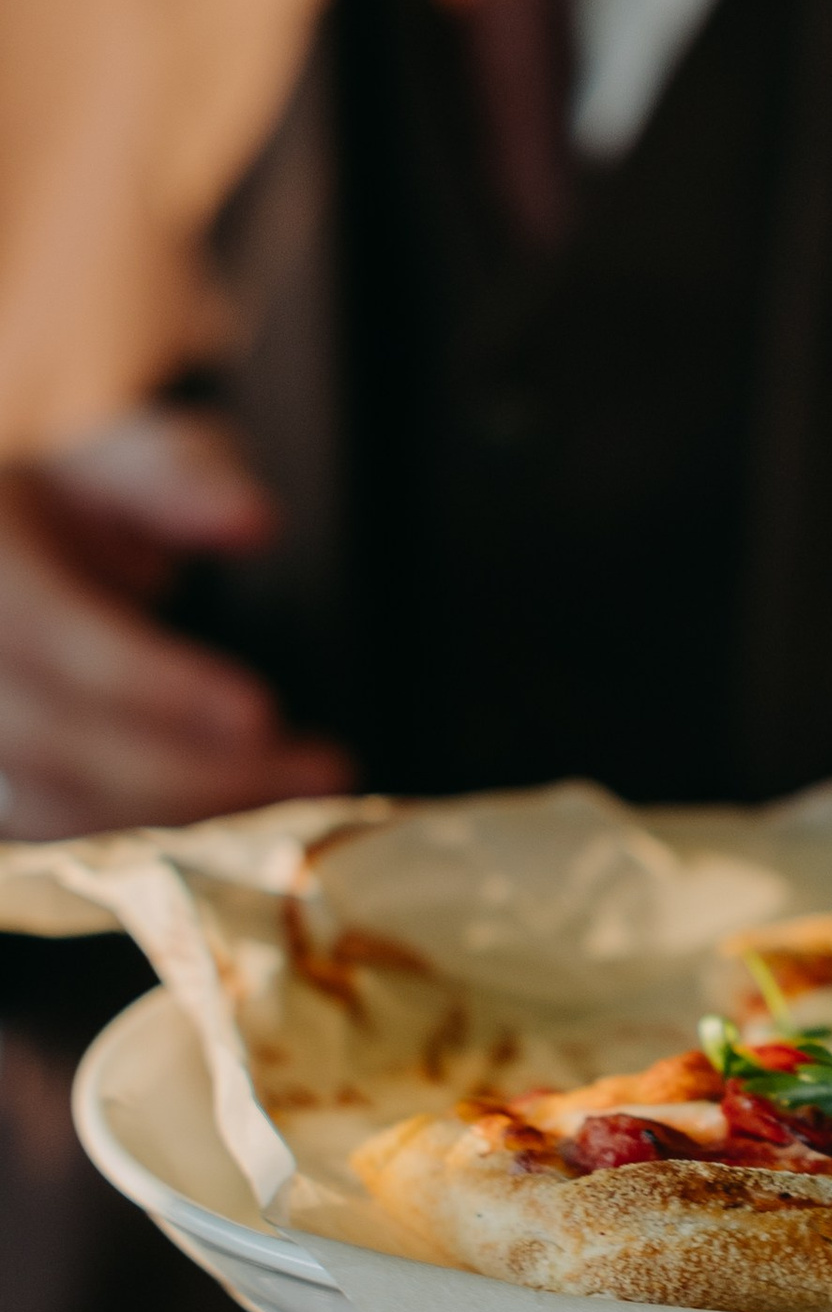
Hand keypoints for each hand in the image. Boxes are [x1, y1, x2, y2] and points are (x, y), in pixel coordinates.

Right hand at [0, 406, 352, 839]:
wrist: (9, 568)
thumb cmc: (70, 513)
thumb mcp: (119, 467)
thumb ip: (178, 479)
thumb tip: (251, 520)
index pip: (50, 635)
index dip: (155, 684)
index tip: (262, 713)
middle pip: (60, 743)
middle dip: (197, 771)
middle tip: (320, 772)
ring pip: (63, 809)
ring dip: (192, 820)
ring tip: (304, 802)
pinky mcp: (3, 796)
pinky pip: (69, 842)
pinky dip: (162, 844)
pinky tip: (250, 827)